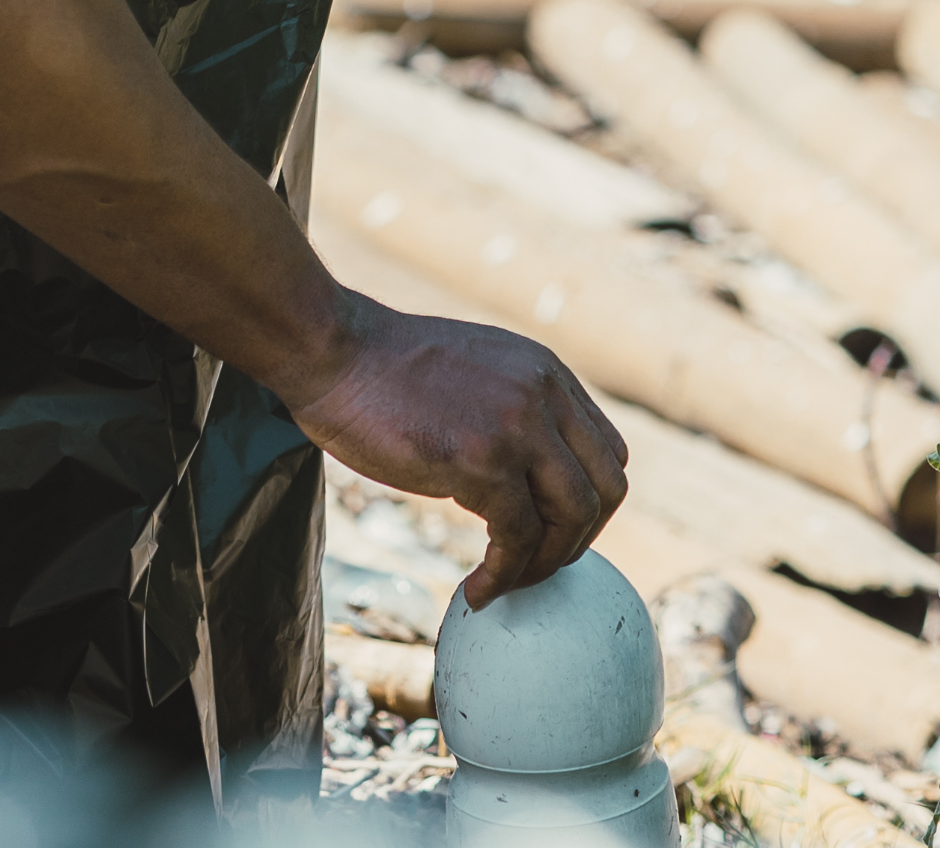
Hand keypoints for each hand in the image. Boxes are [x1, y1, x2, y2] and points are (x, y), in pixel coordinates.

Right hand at [285, 296, 631, 605]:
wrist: (332, 350)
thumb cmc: (383, 369)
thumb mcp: (474, 371)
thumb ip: (512, 407)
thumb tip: (527, 475)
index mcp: (546, 373)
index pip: (607, 452)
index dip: (586, 505)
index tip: (549, 533)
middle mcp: (544, 395)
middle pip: (607, 489)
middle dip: (576, 541)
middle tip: (533, 565)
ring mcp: (517, 426)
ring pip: (573, 518)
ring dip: (543, 565)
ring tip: (502, 582)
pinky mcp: (481, 460)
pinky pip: (517, 538)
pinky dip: (504, 575)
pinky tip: (476, 589)